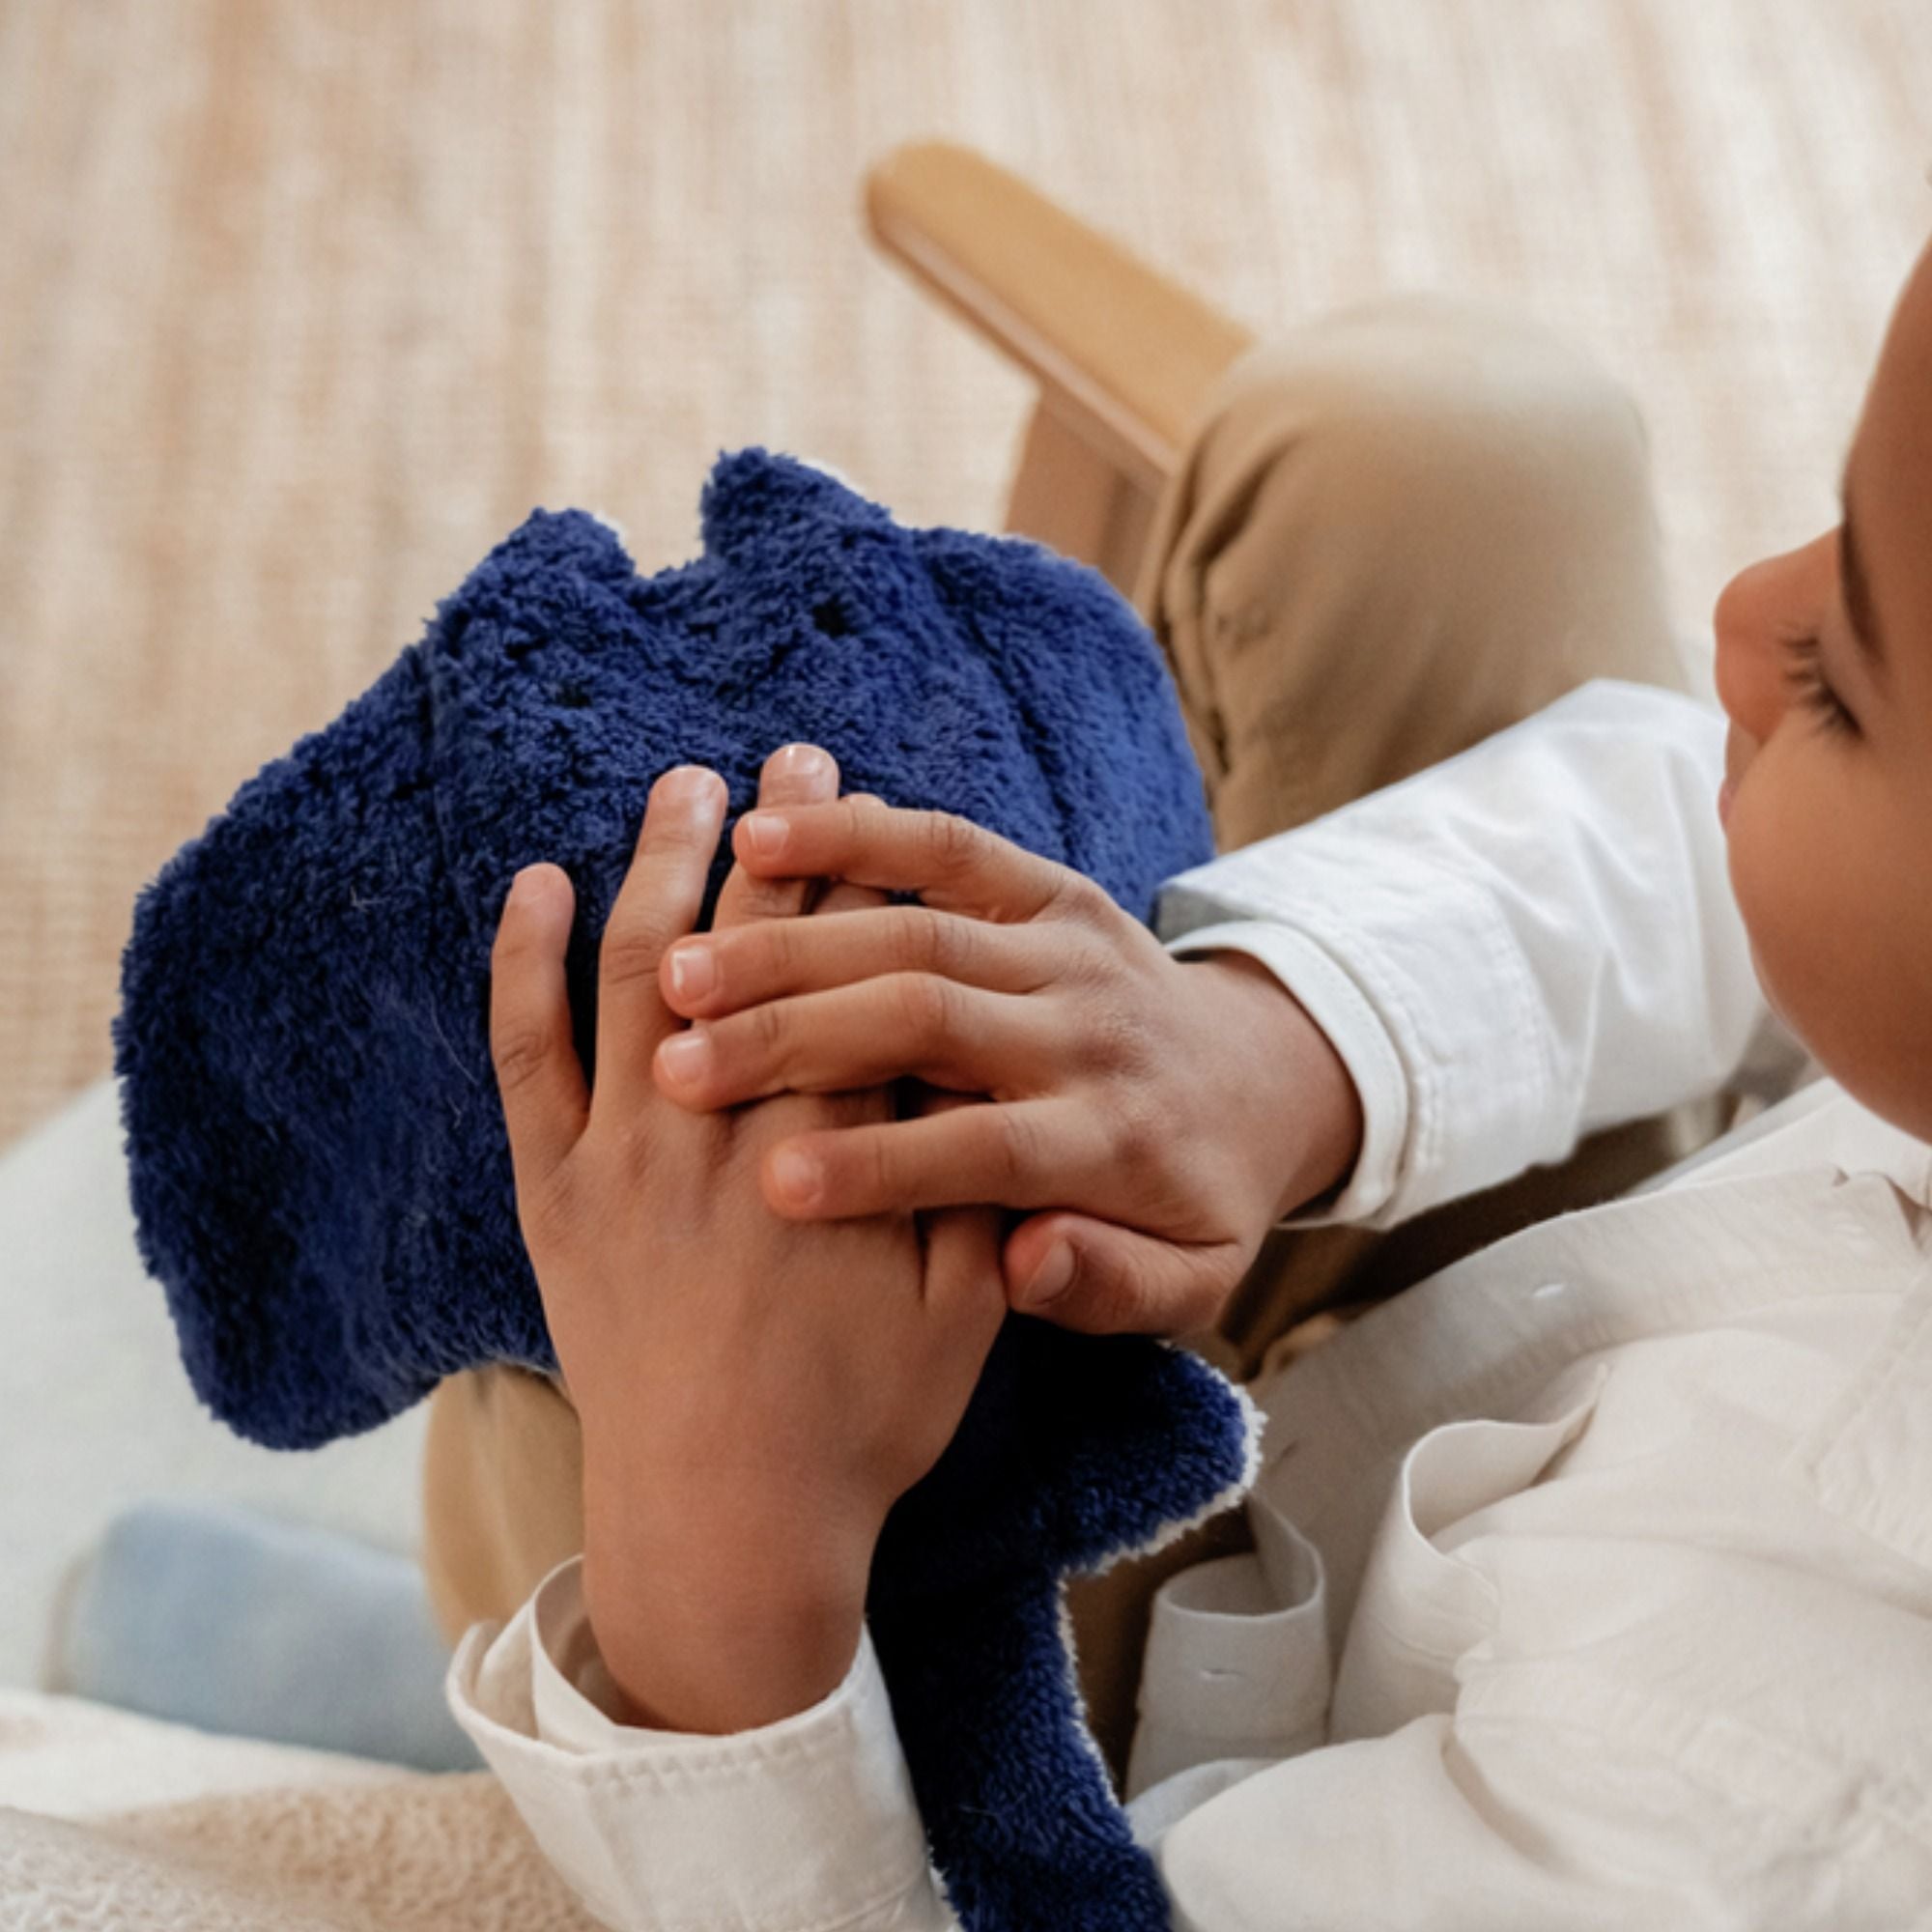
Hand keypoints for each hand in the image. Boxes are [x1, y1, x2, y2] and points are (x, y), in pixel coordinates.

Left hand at [487, 747, 1006, 1732]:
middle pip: (748, 942)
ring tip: (681, 785)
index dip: (857, 871)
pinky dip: (526, 962)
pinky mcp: (554, 1194)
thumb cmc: (860, 1423)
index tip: (859, 796)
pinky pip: (527, 1054)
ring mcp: (625, 1156)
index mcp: (836, 1145)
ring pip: (638, 971)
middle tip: (786, 751)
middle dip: (770, 836)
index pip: (850, 972)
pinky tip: (539, 884)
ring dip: (660, 864)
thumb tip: (980, 1077)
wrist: (727, 1523)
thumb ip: (973, 1191)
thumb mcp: (961, 1314)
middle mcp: (725, 1128)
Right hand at [647, 787, 1364, 1337]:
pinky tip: (759, 839)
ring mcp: (1068, 946)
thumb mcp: (1189, 1281)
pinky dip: (857, 834)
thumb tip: (1026, 1260)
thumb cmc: (1193, 1205)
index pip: (992, 1148)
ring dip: (794, 942)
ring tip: (680, 969)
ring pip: (920, 928)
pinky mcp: (1049, 887)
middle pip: (935, 1018)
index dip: (886, 1165)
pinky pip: (950, 846)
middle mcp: (1089, 1031)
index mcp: (1115, 1138)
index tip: (773, 1187)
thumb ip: (1111, 1283)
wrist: (1258, 1084)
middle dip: (801, 1038)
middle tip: (680, 1067)